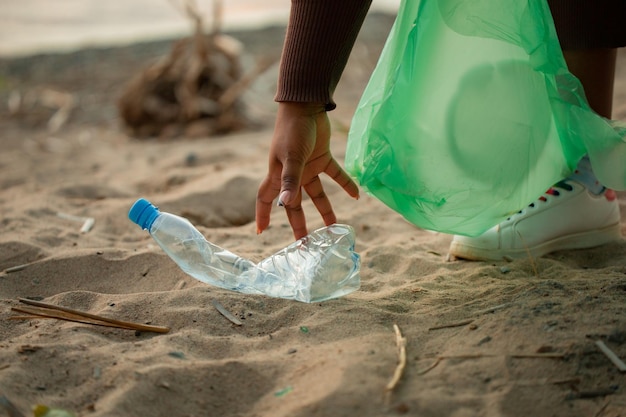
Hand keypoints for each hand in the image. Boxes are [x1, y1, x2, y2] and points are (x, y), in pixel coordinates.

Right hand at [256, 102, 359, 238]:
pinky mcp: (322, 157)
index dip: (263, 215)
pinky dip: (345, 184)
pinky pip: (335, 175)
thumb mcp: (292, 158)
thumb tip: (286, 205)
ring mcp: (308, 167)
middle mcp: (292, 175)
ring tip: (334, 228)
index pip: (266, 199)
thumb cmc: (292, 131)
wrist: (305, 105)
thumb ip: (291, 181)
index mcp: (278, 175)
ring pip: (316, 194)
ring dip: (325, 210)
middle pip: (295, 204)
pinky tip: (356, 196)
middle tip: (305, 245)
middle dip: (299, 224)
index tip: (261, 232)